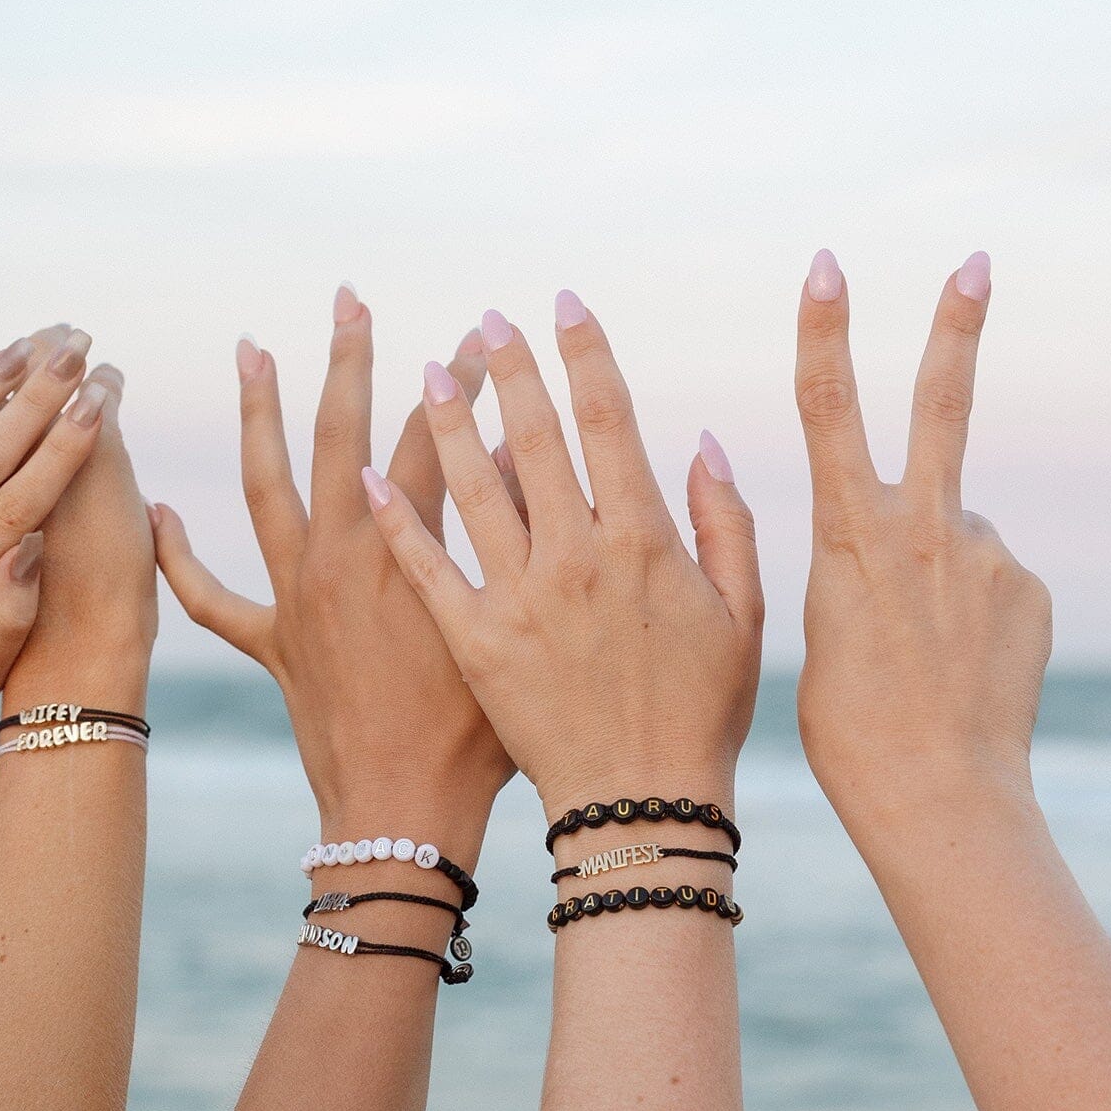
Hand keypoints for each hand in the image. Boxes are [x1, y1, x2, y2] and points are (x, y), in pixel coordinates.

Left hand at [151, 286, 513, 834]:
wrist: (404, 817)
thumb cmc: (476, 739)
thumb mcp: (503, 626)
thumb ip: (505, 536)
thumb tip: (508, 450)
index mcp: (402, 552)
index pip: (432, 436)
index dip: (460, 379)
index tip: (480, 331)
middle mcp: (338, 560)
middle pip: (335, 437)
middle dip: (345, 361)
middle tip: (346, 298)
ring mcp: (296, 601)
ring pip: (264, 490)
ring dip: (256, 416)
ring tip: (250, 349)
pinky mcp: (272, 648)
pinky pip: (212, 600)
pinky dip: (182, 558)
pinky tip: (158, 516)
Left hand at [366, 295, 762, 816]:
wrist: (639, 806)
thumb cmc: (699, 713)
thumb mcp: (743, 615)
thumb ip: (727, 522)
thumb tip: (699, 441)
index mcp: (643, 541)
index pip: (608, 421)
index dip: (584, 355)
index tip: (563, 305)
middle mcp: (574, 557)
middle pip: (532, 438)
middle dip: (509, 368)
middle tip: (486, 316)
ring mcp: (517, 599)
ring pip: (470, 488)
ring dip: (444, 422)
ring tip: (424, 370)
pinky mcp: (473, 643)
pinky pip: (427, 567)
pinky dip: (395, 519)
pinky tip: (366, 476)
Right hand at [792, 249, 1051, 836]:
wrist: (936, 794)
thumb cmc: (850, 726)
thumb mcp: (819, 629)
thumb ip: (862, 558)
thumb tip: (920, 519)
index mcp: (851, 538)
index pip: (830, 413)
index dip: (823, 335)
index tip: (827, 268)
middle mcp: (926, 530)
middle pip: (941, 408)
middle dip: (956, 329)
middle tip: (978, 262)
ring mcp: (988, 556)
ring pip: (955, 528)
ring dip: (934, 568)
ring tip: (922, 649)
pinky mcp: (1029, 588)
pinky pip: (990, 575)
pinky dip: (970, 607)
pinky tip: (959, 664)